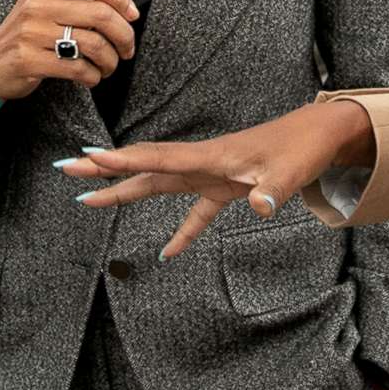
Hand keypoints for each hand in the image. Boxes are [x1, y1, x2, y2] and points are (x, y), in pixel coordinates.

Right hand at [0, 0, 138, 105]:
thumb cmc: (25, 34)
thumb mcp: (44, 5)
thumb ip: (76, 0)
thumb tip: (125, 10)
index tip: (132, 15)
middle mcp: (38, 5)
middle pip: (100, 14)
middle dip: (123, 35)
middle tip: (127, 49)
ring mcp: (32, 33)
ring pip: (93, 44)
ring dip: (110, 61)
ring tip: (108, 67)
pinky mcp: (29, 60)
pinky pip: (77, 68)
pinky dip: (92, 76)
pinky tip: (91, 77)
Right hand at [59, 98, 375, 257]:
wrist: (320, 135)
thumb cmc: (302, 149)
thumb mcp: (289, 172)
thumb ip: (271, 191)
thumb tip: (258, 208)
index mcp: (211, 156)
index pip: (158, 158)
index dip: (123, 160)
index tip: (90, 159)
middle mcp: (202, 162)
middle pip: (145, 168)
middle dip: (106, 170)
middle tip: (68, 170)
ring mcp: (211, 174)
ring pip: (158, 184)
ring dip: (125, 192)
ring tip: (89, 199)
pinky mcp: (225, 187)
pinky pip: (195, 212)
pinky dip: (181, 232)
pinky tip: (167, 254)